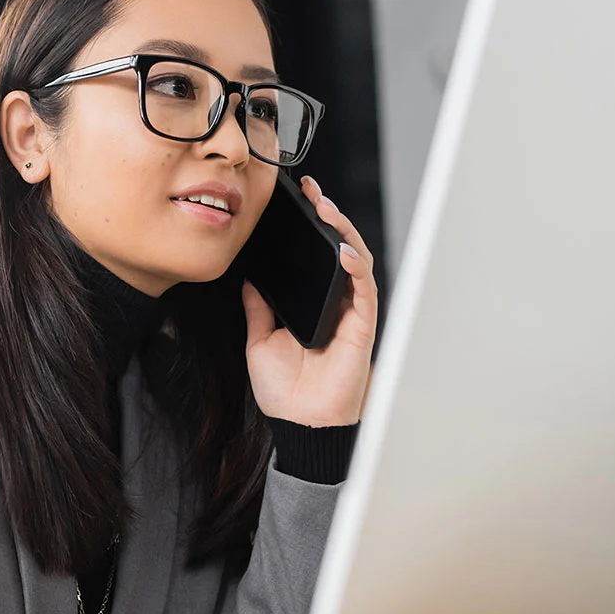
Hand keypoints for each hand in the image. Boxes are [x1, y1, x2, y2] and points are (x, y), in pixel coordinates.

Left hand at [241, 175, 378, 426]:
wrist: (300, 423)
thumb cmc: (286, 390)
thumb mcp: (260, 340)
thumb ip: (259, 309)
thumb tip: (250, 281)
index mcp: (314, 304)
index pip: (316, 256)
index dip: (310, 227)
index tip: (295, 201)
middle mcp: (336, 303)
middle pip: (339, 248)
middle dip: (328, 215)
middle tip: (311, 190)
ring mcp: (351, 311)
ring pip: (355, 259)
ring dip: (343, 230)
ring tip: (326, 208)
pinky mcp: (363, 325)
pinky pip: (364, 287)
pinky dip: (356, 265)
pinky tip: (342, 249)